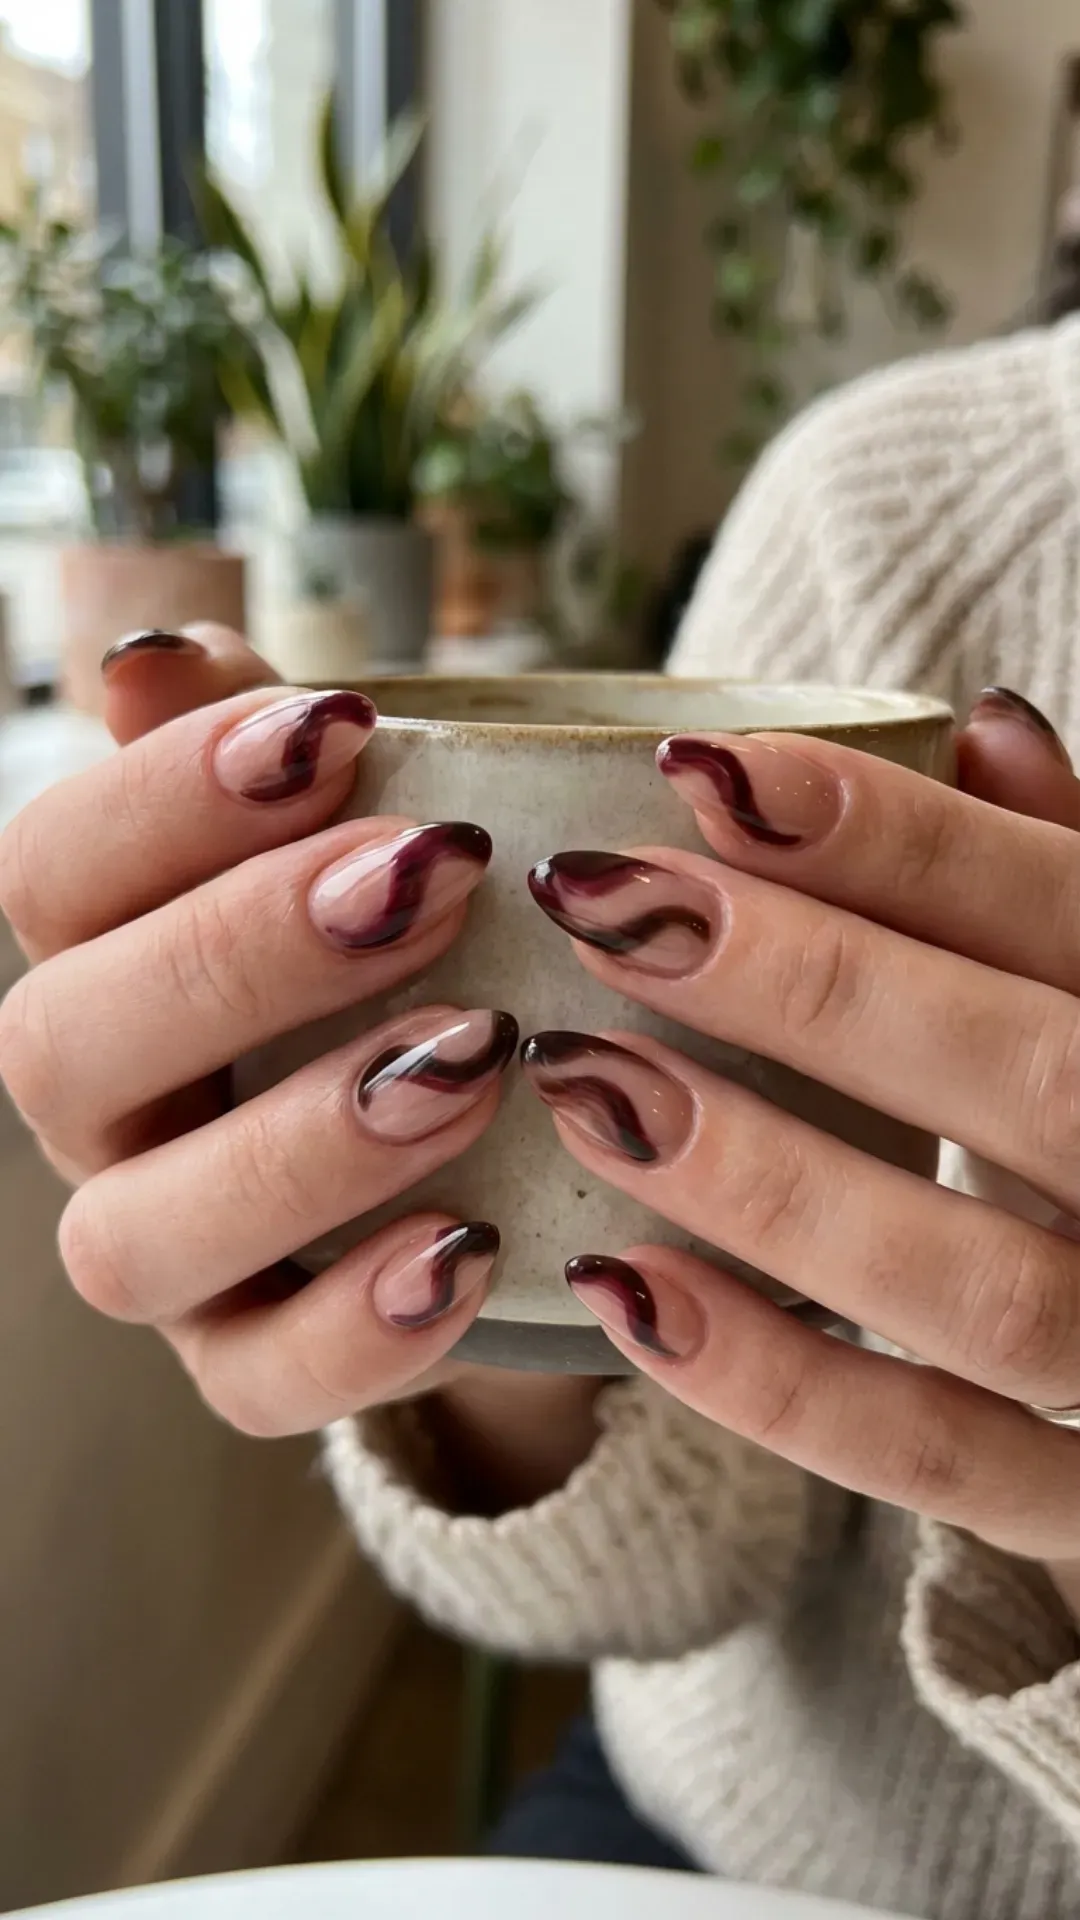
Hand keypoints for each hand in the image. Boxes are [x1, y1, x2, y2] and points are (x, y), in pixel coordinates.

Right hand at [0, 627, 516, 1436]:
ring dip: (298, 1146)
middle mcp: (101, 1108)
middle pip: (67, 1044)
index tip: (340, 728)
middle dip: (243, 953)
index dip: (169, 795)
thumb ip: (251, 746)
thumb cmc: (407, 937)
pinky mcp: (248, 1361)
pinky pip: (255, 1382)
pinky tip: (470, 1245)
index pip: (52, 874)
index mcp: (100, 956)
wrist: (495, 1125)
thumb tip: (151, 652)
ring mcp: (165, 1249)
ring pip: (135, 1237)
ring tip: (474, 1057)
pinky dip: (356, 1328)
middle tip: (433, 875)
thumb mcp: (349, 826)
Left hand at [522, 687, 1079, 1564]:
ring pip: (978, 1285)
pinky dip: (780, 1384)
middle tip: (600, 903)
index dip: (899, 835)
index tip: (705, 774)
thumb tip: (980, 723)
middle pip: (1035, 1076)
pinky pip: (945, 1466)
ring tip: (583, 1080)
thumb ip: (1073, 877)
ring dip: (766, 1181)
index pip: (1075, 909)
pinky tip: (622, 1284)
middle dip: (813, 984)